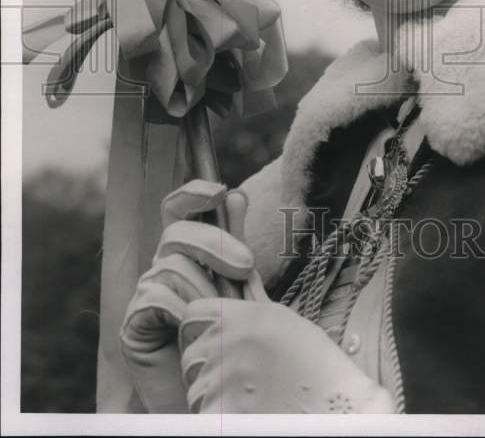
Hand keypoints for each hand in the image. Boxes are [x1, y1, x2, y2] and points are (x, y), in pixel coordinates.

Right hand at [119, 179, 255, 413]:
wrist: (218, 398)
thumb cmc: (232, 341)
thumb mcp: (241, 286)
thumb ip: (235, 242)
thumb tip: (237, 194)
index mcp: (188, 253)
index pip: (178, 209)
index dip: (193, 193)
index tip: (219, 191)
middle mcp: (163, 268)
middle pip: (176, 231)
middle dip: (214, 242)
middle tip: (247, 266)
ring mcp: (146, 296)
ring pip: (173, 265)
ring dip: (207, 290)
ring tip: (225, 318)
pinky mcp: (132, 326)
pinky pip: (156, 298)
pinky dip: (181, 312)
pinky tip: (193, 332)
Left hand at [179, 298, 394, 413]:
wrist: (338, 405)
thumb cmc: (315, 362)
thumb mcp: (284, 320)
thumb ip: (255, 300)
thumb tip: (244, 276)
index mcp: (239, 316)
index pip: (191, 314)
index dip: (198, 329)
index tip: (214, 343)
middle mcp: (225, 343)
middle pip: (190, 354)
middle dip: (205, 366)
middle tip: (235, 378)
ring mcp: (220, 379)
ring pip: (194, 388)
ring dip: (211, 394)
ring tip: (245, 396)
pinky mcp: (220, 413)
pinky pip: (202, 414)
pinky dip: (217, 416)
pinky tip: (245, 413)